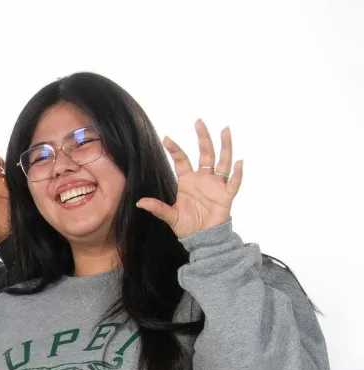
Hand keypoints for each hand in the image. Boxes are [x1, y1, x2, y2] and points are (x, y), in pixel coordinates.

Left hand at [138, 119, 242, 237]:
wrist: (203, 238)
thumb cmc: (187, 225)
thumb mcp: (170, 216)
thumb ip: (157, 208)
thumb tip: (139, 202)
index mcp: (188, 180)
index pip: (182, 160)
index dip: (175, 149)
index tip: (166, 138)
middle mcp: (203, 179)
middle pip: (205, 154)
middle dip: (203, 138)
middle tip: (199, 122)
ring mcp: (216, 185)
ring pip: (223, 161)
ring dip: (225, 146)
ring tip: (225, 130)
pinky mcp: (226, 195)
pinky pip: (234, 182)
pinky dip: (238, 173)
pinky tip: (239, 162)